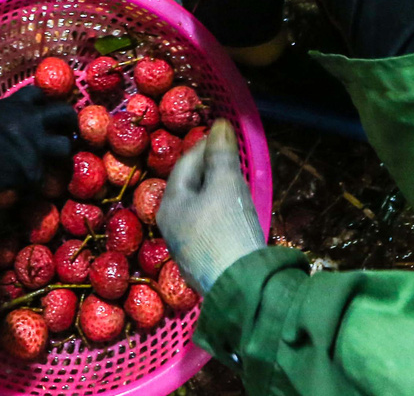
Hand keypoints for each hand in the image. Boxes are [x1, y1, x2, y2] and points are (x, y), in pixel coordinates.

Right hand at [0, 85, 75, 191]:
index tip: (44, 110)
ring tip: (56, 162)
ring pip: (65, 147)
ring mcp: (36, 147)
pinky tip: (28, 187)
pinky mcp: (33, 171)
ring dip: (62, 154)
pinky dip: (36, 183)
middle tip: (68, 131)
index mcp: (16, 105)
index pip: (38, 94)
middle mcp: (32, 121)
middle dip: (70, 121)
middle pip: (65, 113)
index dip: (43, 103)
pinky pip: (43, 178)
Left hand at [156, 120, 264, 295]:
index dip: (206, 145)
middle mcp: (171, 226)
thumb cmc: (228, 230)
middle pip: (191, 186)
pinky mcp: (203, 262)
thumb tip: (220, 125)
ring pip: (201, 206)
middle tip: (233, 155)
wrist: (243, 287)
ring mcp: (186, 247)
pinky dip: (222, 211)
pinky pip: (210, 225)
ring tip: (238, 180)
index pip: (185, 164)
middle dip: (212, 167)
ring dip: (218, 189)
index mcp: (170, 205)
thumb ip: (221, 154)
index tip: (225, 134)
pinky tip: (238, 212)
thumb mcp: (226, 185)